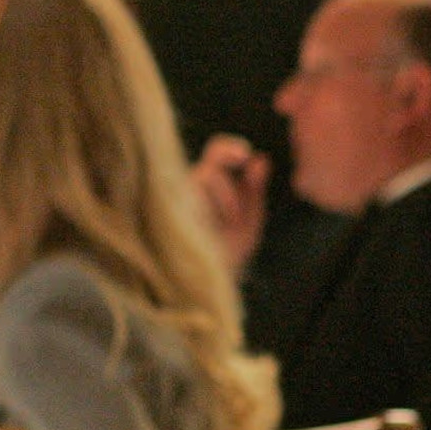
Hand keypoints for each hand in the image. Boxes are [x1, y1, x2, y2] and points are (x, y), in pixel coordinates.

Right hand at [190, 133, 269, 275]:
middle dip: (229, 192)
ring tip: (226, 230)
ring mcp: (178, 200)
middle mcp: (190, 186)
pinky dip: (205, 215)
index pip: (216, 153)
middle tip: (235, 218)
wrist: (212, 282)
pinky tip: (208, 235)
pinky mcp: (169, 215)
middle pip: (209, 168)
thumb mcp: (249, 218)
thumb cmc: (229, 249)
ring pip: (200, 184)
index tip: (245, 154)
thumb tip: (261, 159)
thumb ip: (254, 188)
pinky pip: (187, 201)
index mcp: (210, 182)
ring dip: (221, 206)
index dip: (229, 148)